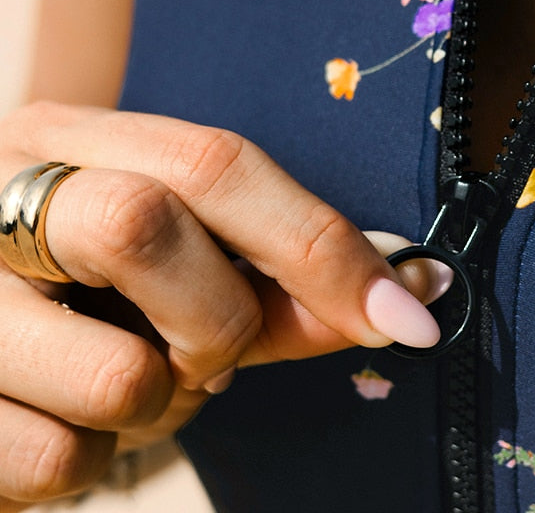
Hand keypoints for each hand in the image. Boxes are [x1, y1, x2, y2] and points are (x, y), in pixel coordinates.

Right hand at [0, 102, 442, 509]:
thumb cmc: (85, 298)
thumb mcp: (181, 271)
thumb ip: (282, 284)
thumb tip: (411, 296)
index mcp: (67, 141)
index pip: (213, 162)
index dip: (320, 241)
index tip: (409, 311)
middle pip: (143, 225)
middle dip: (218, 319)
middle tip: (208, 356)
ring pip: (116, 372)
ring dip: (158, 406)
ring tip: (122, 382)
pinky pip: (54, 460)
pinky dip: (90, 462)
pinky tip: (60, 420)